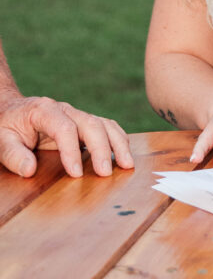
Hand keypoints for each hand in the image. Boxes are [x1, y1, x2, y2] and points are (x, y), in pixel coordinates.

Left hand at [0, 95, 133, 177]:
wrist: (11, 110)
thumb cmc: (6, 126)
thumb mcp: (1, 139)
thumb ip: (13, 154)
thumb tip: (29, 170)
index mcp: (44, 111)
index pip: (64, 128)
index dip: (71, 151)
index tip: (75, 174)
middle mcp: (65, 110)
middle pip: (91, 124)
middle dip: (101, 148)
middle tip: (105, 173)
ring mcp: (77, 115)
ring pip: (104, 124)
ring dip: (118, 143)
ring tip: (127, 164)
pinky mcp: (83, 124)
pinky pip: (106, 128)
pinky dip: (118, 140)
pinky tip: (124, 156)